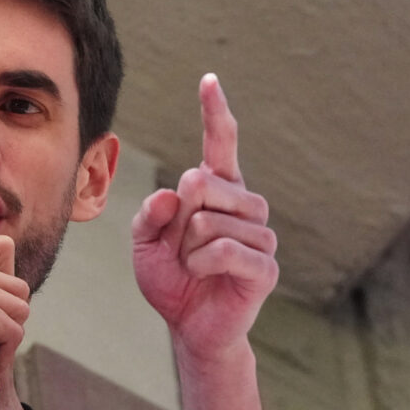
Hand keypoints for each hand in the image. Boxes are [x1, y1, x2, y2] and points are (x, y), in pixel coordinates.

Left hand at [131, 75, 279, 366]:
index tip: (208, 81)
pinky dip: (201, 265)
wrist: (191, 328)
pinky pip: (222, 250)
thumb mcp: (145, 243)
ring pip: (208, 221)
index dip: (215, 113)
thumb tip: (172, 194)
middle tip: (182, 247)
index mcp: (220, 192)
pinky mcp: (265, 266)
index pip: (221, 144)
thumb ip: (150, 214)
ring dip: (187, 248)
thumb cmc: (173, 280)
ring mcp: (261, 235)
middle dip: (178, 218)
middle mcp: (246, 206)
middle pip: (201, 182)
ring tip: (195, 266)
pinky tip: (204, 276)